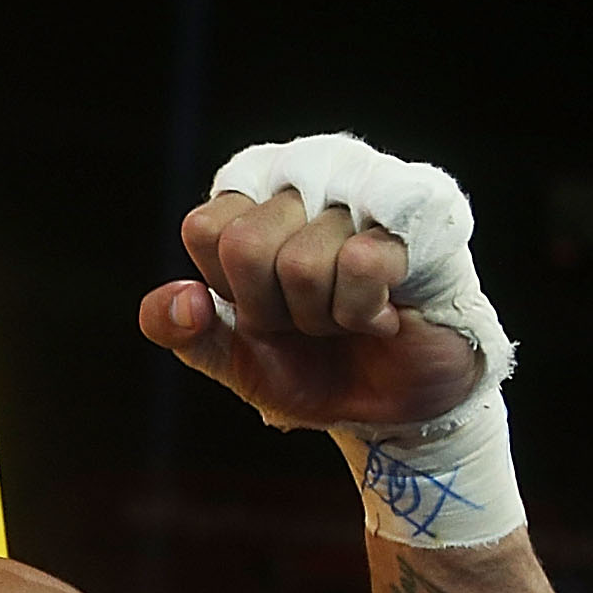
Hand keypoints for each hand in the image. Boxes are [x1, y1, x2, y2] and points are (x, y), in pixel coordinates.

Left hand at [138, 190, 479, 429]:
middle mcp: (302, 183)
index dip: (230, 289)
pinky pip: (359, 263)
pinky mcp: (412, 219)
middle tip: (310, 318)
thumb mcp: (231, 358)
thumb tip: (183, 299)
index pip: (204, 229)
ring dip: (323, 316)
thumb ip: (180, 330)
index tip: (262, 308)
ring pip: (302, 262)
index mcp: (250, 204)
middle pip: (246, 246)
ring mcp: (360, 195)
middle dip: (275, 310)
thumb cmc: (314, 369)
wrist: (392, 409)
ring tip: (351, 315)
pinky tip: (384, 313)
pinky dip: (362, 311)